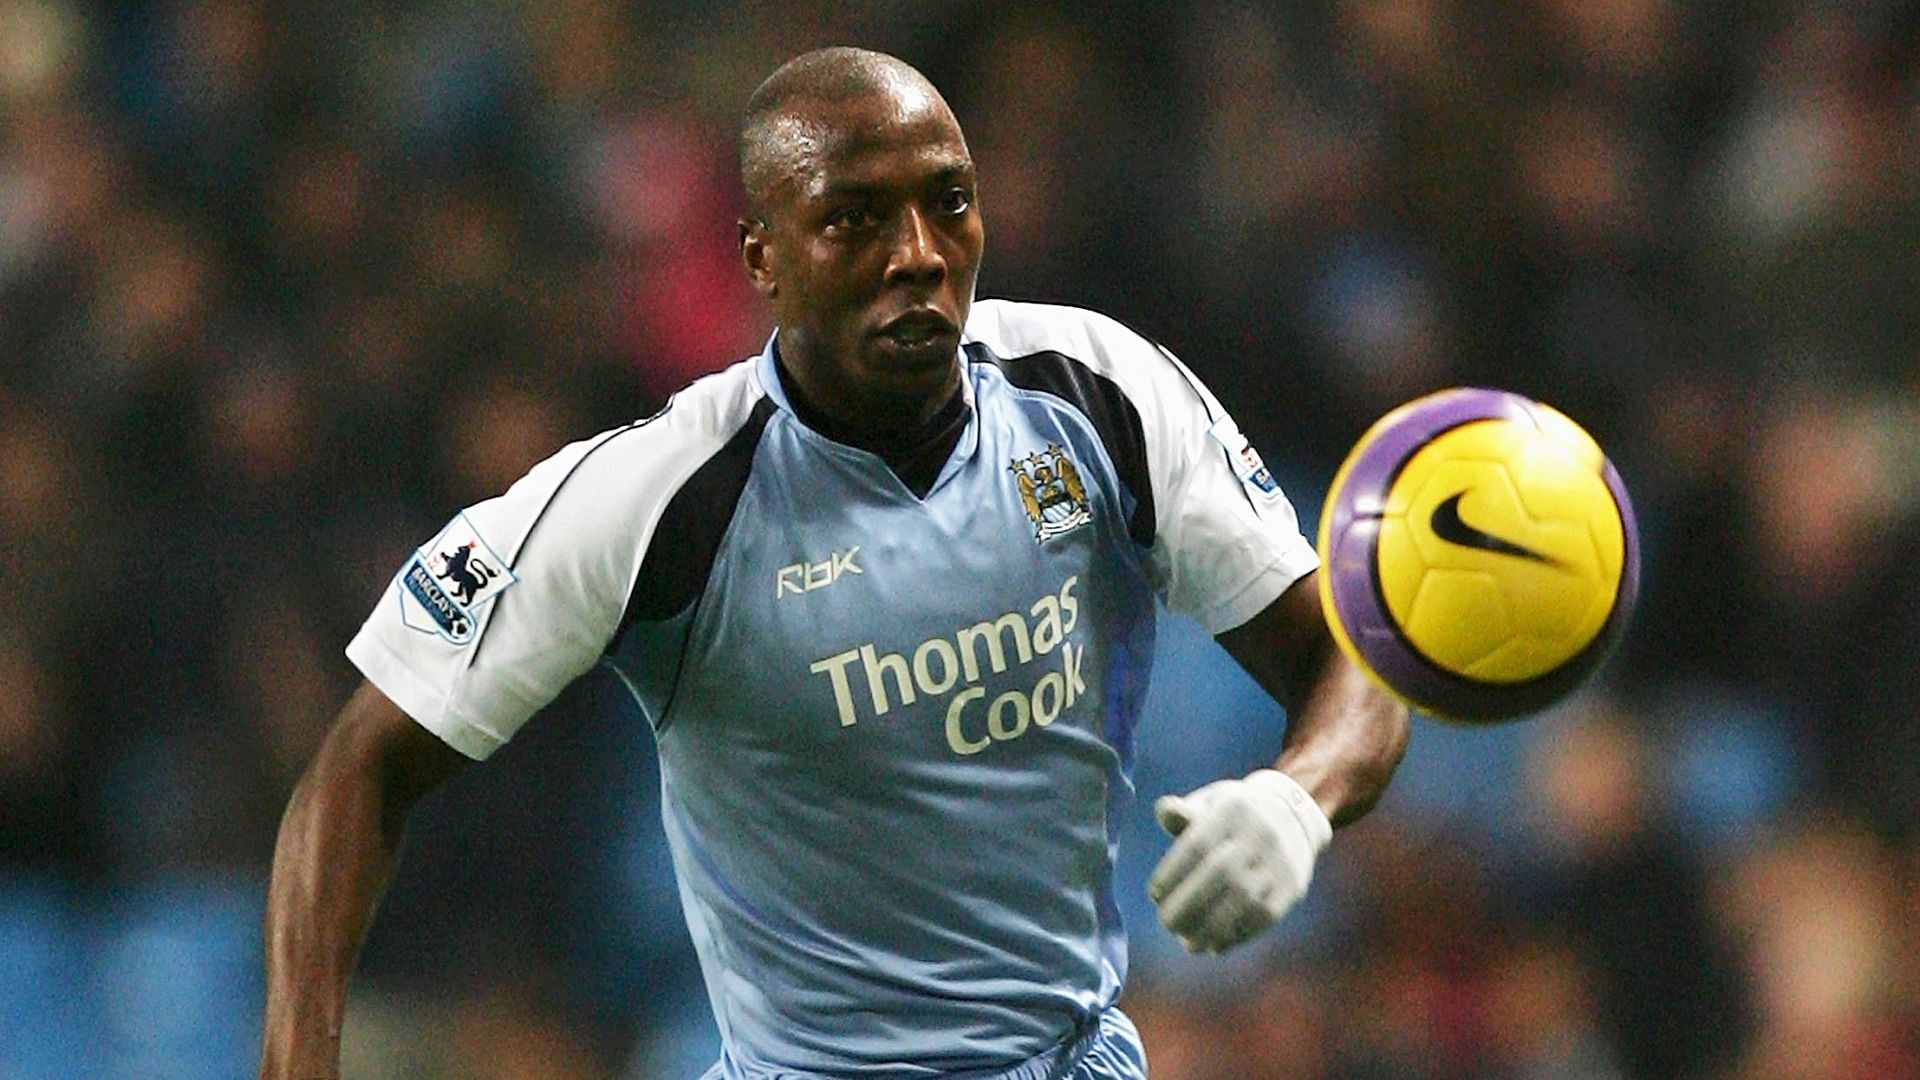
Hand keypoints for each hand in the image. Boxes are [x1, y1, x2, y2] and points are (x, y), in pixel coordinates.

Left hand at [1147, 768, 1331, 953]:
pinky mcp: (1293, 887)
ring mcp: (1280, 862)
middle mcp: (1260, 834)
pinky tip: (1215, 945)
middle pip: (1221, 873)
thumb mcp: (1211, 803)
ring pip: (1244, 899)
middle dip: (1188, 905)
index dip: (1173, 873)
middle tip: (1166, 923)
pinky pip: (1264, 917)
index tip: (1155, 895)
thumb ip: (1184, 813)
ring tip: (1188, 943)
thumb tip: (1164, 810)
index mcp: (1232, 810)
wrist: (1294, 815)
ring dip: (1211, 928)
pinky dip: (1237, 936)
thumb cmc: (1235, 815)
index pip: (1197, 844)